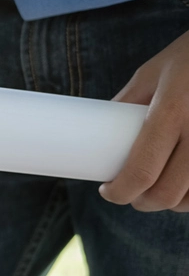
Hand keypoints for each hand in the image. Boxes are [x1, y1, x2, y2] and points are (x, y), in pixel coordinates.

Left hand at [101, 30, 188, 211]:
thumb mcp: (152, 72)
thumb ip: (127, 103)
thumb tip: (96, 132)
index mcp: (171, 111)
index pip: (141, 172)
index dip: (119, 192)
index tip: (108, 190)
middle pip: (168, 193)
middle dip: (143, 202)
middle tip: (132, 195)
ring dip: (173, 203)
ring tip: (160, 190)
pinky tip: (186, 188)